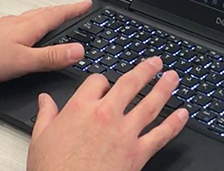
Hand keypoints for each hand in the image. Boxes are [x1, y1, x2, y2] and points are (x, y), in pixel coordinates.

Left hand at [0, 0, 91, 82]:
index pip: (58, 14)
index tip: (88, 3)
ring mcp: (7, 24)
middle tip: (78, 8)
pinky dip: (35, 23)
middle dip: (65, 10)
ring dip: (50, 15)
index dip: (75, 9)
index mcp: (29, 26)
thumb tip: (78, 50)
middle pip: (48, 12)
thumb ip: (51, 56)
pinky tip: (30, 31)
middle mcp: (19, 21)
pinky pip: (23, 22)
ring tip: (59, 17)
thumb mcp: (23, 62)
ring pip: (34, 17)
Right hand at [27, 58, 188, 170]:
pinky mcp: (137, 153)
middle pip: (129, 84)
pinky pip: (161, 135)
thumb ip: (45, 115)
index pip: (97, 81)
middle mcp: (105, 115)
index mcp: (80, 108)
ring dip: (163, 88)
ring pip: (149, 104)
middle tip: (155, 63)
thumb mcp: (40, 137)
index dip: (102, 81)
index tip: (105, 83)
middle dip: (144, 71)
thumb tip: (44, 100)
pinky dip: (175, 124)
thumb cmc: (54, 169)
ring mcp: (124, 133)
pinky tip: (183, 114)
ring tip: (172, 78)